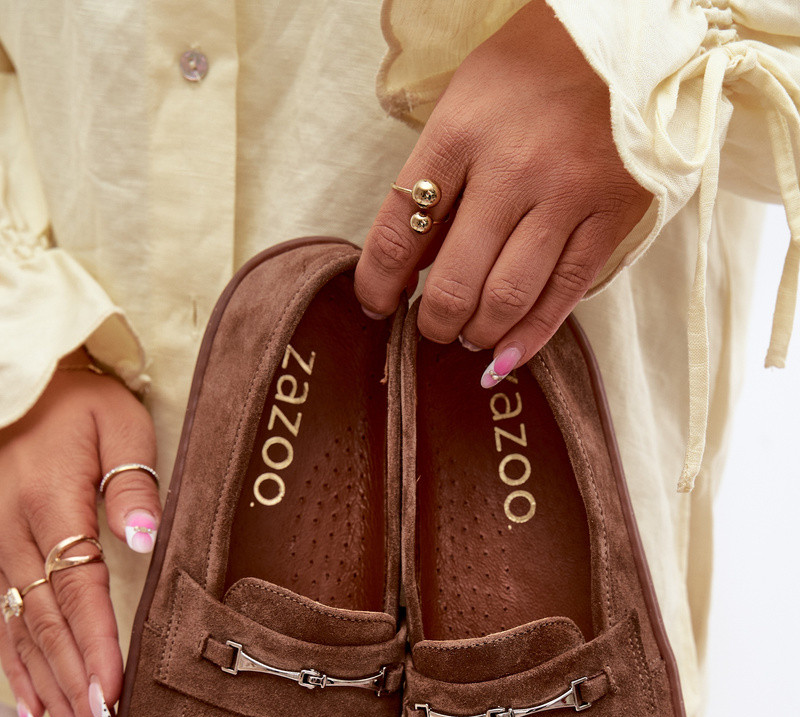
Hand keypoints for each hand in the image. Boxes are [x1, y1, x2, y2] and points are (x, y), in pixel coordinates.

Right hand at [0, 360, 160, 716]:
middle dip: (77, 693)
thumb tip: (147, 538)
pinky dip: (17, 675)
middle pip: (48, 630)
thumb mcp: (115, 422)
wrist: (15, 380)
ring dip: (52, 698)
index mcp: (50, 504)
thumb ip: (134, 482)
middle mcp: (12, 536)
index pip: (77, 591)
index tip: (115, 696)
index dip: (96, 648)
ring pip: (22, 639)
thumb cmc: (74, 401)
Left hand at [355, 0, 651, 383]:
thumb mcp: (463, 105)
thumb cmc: (529, 75)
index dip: (377, 284)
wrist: (622, 39)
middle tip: (431, 327)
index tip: (376, 305)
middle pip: (454, 281)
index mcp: (459, 133)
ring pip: (507, 298)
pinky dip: (529, 338)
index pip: (400, 232)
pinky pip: (563, 295)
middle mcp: (510, 169)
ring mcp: (564, 196)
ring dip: (478, 333)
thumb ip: (436, 181)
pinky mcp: (608, 216)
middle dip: (433, 322)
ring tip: (469, 334)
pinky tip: (506, 356)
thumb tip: (409, 268)